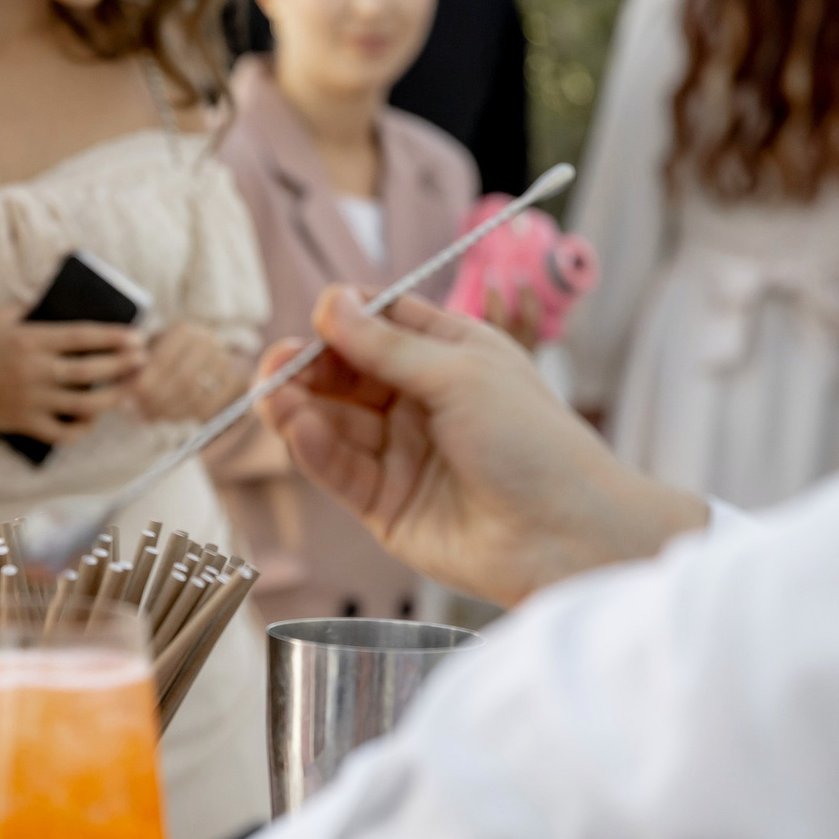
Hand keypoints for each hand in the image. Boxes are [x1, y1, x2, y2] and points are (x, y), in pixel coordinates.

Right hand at [0, 303, 143, 447]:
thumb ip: (31, 307)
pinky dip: (82, 428)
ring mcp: (30, 399)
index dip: (115, 338)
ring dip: (113, 397)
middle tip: (142, 361)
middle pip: (91, 371)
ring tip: (128, 390)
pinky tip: (91, 420)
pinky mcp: (22, 423)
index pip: (84, 337)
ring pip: (84, 404)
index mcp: (30, 339)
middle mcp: (34, 370)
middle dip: (123, 366)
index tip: (137, 337)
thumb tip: (64, 302)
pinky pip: (63, 432)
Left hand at [130, 323, 247, 421]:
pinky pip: (210, 407)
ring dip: (169, 412)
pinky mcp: (235, 383)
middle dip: (157, 402)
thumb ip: (134, 372)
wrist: (196, 361)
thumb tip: (126, 400)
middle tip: (137, 415)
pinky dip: (186, 416)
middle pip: (182, 381)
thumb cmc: (159, 359)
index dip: (145, 385)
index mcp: (184, 330)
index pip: (163, 361)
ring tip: (149, 416)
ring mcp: (225, 362)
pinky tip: (169, 417)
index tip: (127, 400)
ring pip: (195, 396)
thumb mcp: (144, 356)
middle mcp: (209, 342)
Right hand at [257, 287, 709, 607]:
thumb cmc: (533, 444)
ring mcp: (401, 455)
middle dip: (309, 367)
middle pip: (346, 375)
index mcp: (451, 357)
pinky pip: (339, 471)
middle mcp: (421, 404)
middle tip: (276, 364)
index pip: (381, 325)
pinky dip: (314, 450)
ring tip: (274, 398)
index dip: (346, 320)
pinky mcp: (385, 505)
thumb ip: (387, 345)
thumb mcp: (460, 374)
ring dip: (300, 408)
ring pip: (334, 423)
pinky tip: (299, 431)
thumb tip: (331, 303)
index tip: (319, 318)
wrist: (564, 535)